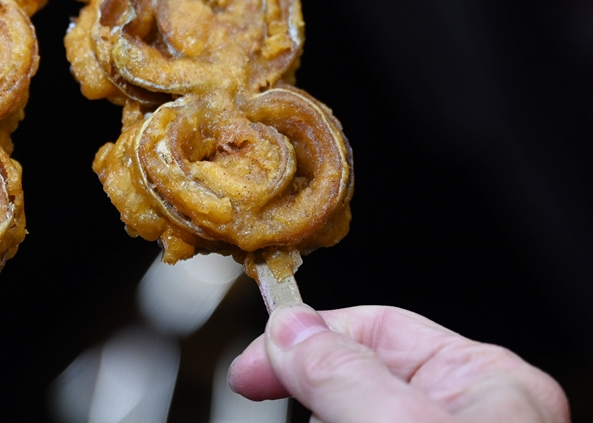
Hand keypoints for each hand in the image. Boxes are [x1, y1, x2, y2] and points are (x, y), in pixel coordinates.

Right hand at [228, 304, 568, 422]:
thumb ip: (342, 373)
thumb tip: (289, 329)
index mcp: (487, 384)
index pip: (378, 325)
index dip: (306, 335)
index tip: (253, 359)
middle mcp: (470, 415)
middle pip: (360, 371)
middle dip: (304, 381)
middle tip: (253, 388)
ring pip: (355, 409)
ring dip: (314, 412)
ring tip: (282, 404)